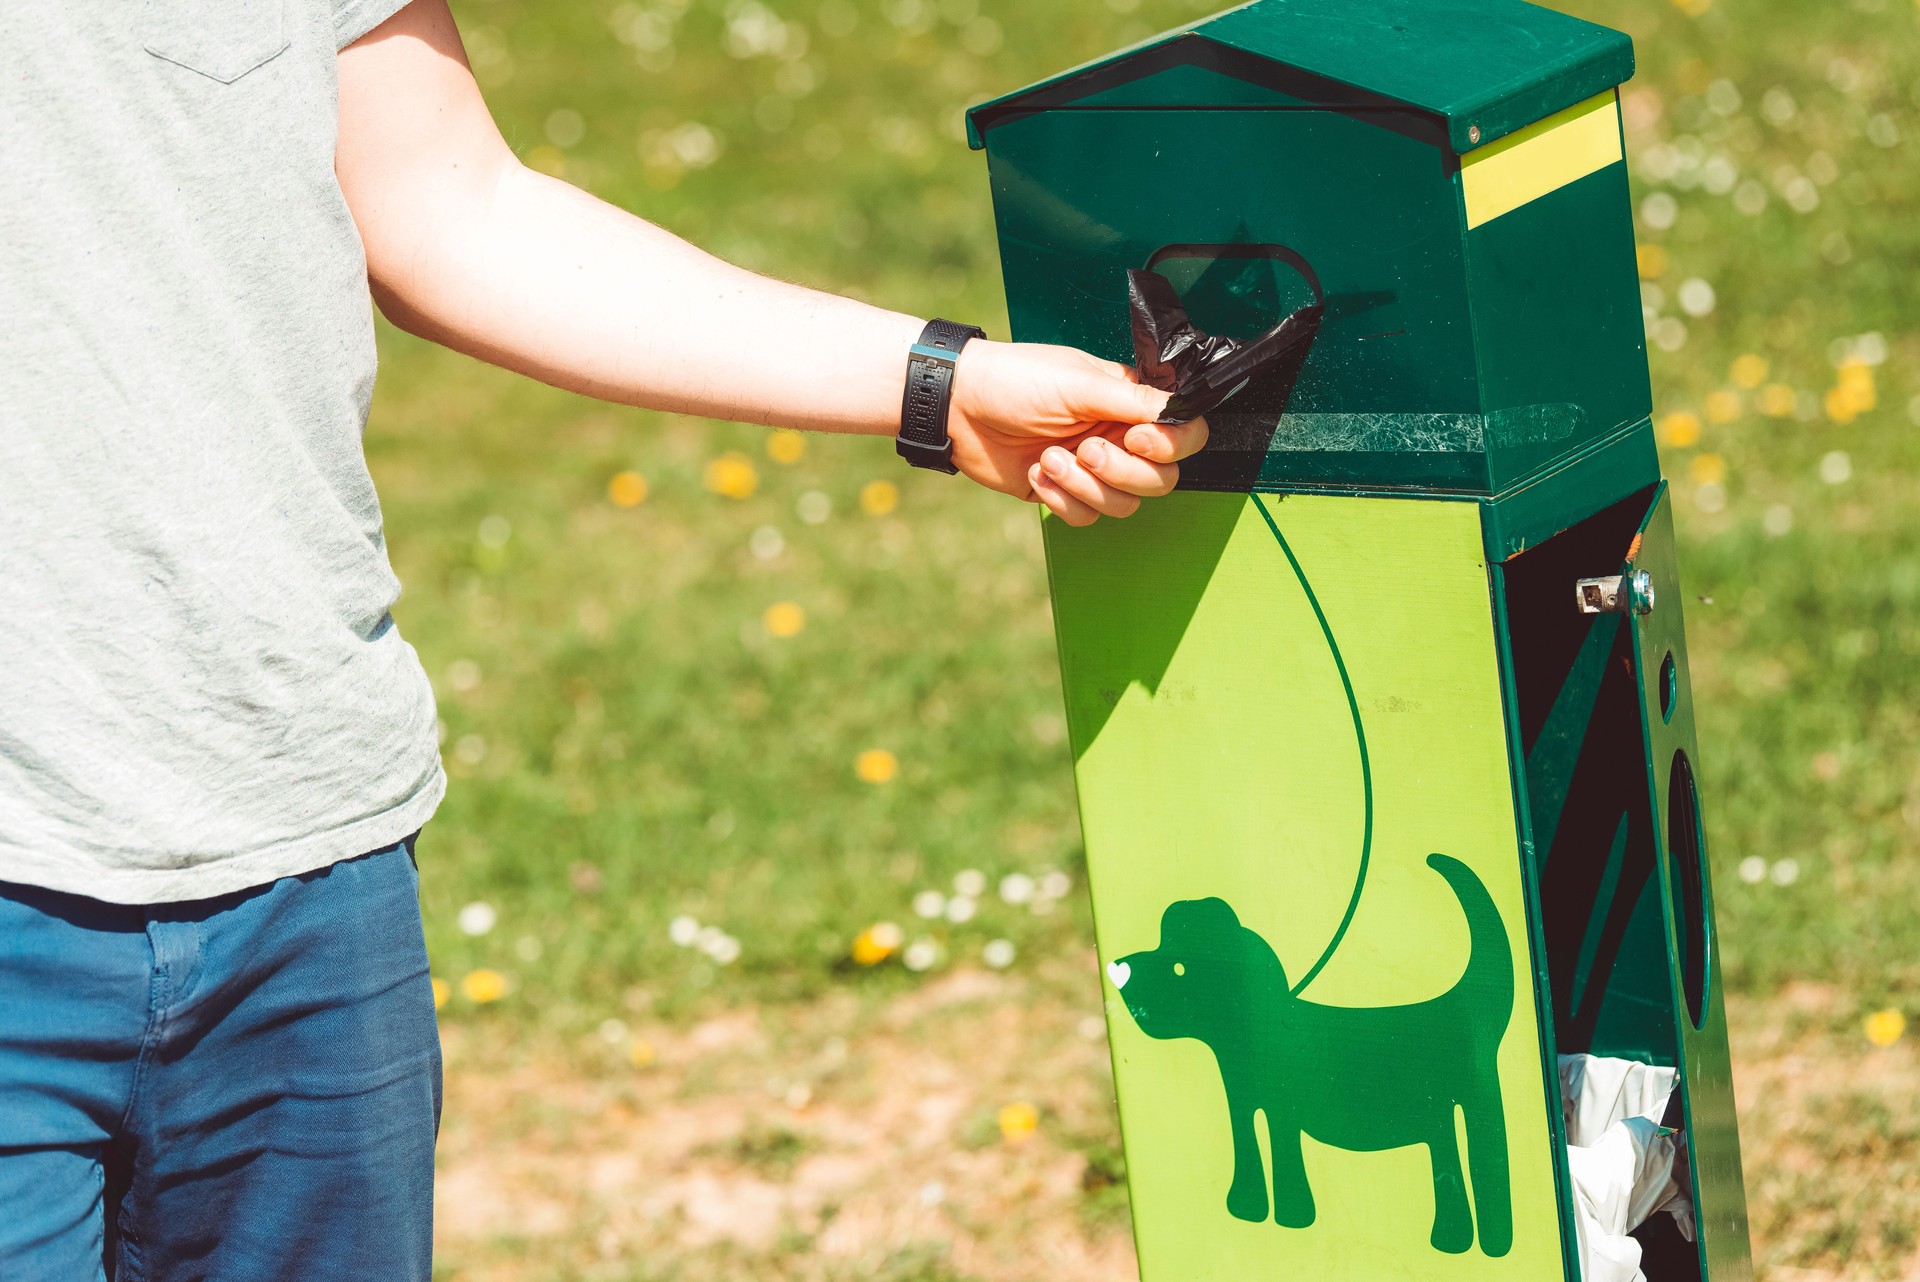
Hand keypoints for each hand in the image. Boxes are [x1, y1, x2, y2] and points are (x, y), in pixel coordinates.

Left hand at [945, 340, 1208, 524]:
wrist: (959, 406)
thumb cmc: (1015, 380)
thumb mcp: (1078, 383)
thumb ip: (1134, 401)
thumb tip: (1180, 410)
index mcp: (1129, 404)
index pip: (1184, 434)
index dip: (1169, 445)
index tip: (1138, 438)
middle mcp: (1118, 437)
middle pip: (1159, 479)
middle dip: (1122, 471)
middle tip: (1085, 449)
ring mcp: (1092, 469)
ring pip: (1124, 504)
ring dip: (1086, 486)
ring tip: (1050, 459)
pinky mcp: (1064, 493)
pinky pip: (1086, 516)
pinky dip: (1062, 499)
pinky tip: (1037, 473)